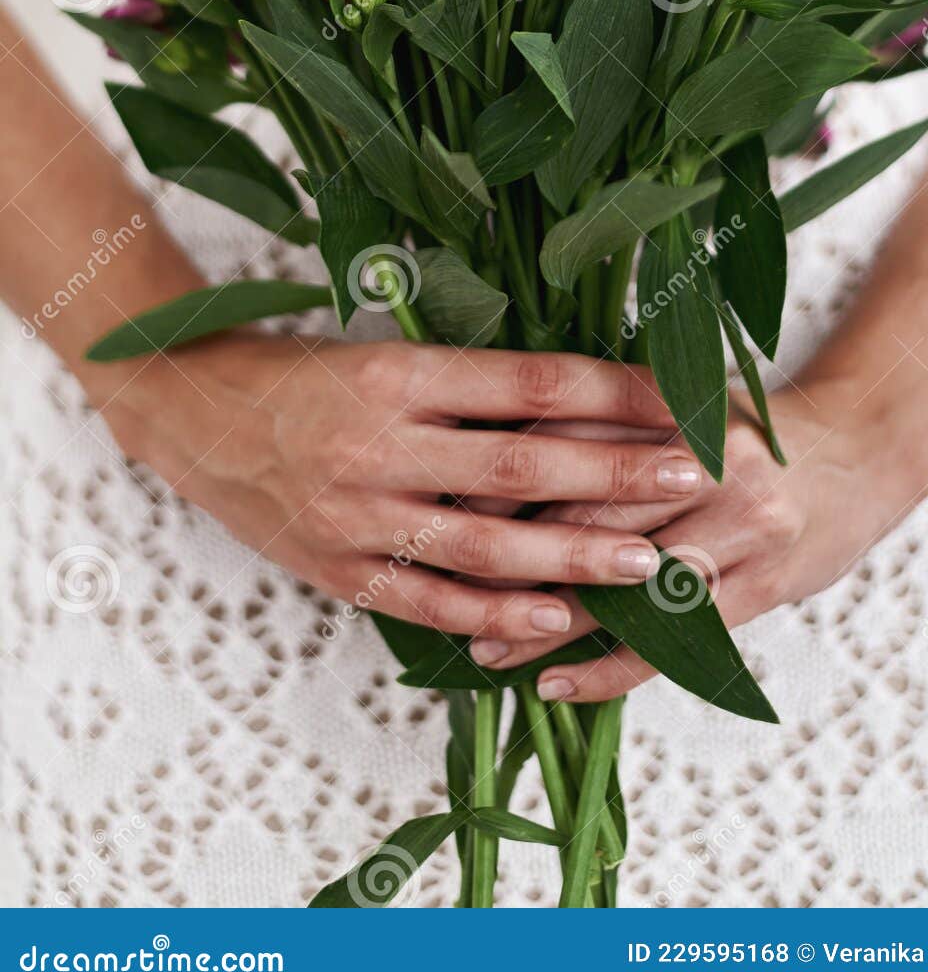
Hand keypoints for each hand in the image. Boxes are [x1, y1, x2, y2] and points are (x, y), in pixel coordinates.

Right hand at [109, 334, 701, 648]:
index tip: (676, 397)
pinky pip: (428, 601)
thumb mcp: (384, 351)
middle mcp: (381, 443)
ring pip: (485, 545)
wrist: (194, 412)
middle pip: (521, 464)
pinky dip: (494, 617)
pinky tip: (555, 620)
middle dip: (614, 473)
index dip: (611, 390)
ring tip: (648, 562)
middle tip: (690, 476)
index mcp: (400, 373)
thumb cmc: (302, 373)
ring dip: (573, 557)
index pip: (529, 382)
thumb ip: (469, 382)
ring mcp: (358, 514)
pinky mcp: (338, 569)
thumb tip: (582, 395)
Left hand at [468, 385, 927, 697]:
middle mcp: (710, 460)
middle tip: (442, 581)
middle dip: (510, 555)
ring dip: (549, 622)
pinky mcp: (765, 582)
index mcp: (678, 402)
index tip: (443, 503)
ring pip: (627, 583)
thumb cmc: (750, 426)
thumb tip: (496, 447)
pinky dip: (612, 666)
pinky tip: (558, 682)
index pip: (572, 439)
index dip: (501, 476)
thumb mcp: (683, 398)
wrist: (862, 447)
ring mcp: (744, 524)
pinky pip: (675, 638)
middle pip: (591, 514)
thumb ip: (608, 415)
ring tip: (485, 647)